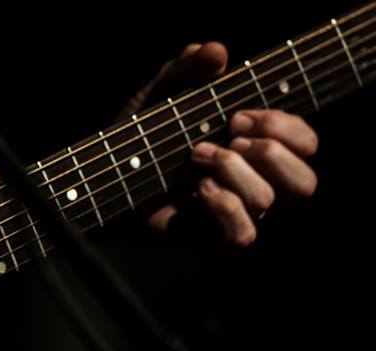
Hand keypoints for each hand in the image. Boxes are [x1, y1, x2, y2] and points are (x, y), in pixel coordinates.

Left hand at [130, 43, 318, 245]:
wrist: (108, 169)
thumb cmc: (145, 129)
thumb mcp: (166, 88)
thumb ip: (190, 65)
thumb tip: (216, 52)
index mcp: (260, 147)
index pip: (306, 143)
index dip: (283, 126)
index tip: (237, 115)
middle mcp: (256, 182)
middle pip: (305, 182)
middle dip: (270, 150)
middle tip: (227, 133)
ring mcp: (235, 209)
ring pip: (268, 200)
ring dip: (234, 170)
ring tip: (197, 155)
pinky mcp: (210, 231)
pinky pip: (242, 234)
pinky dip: (224, 207)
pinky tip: (199, 188)